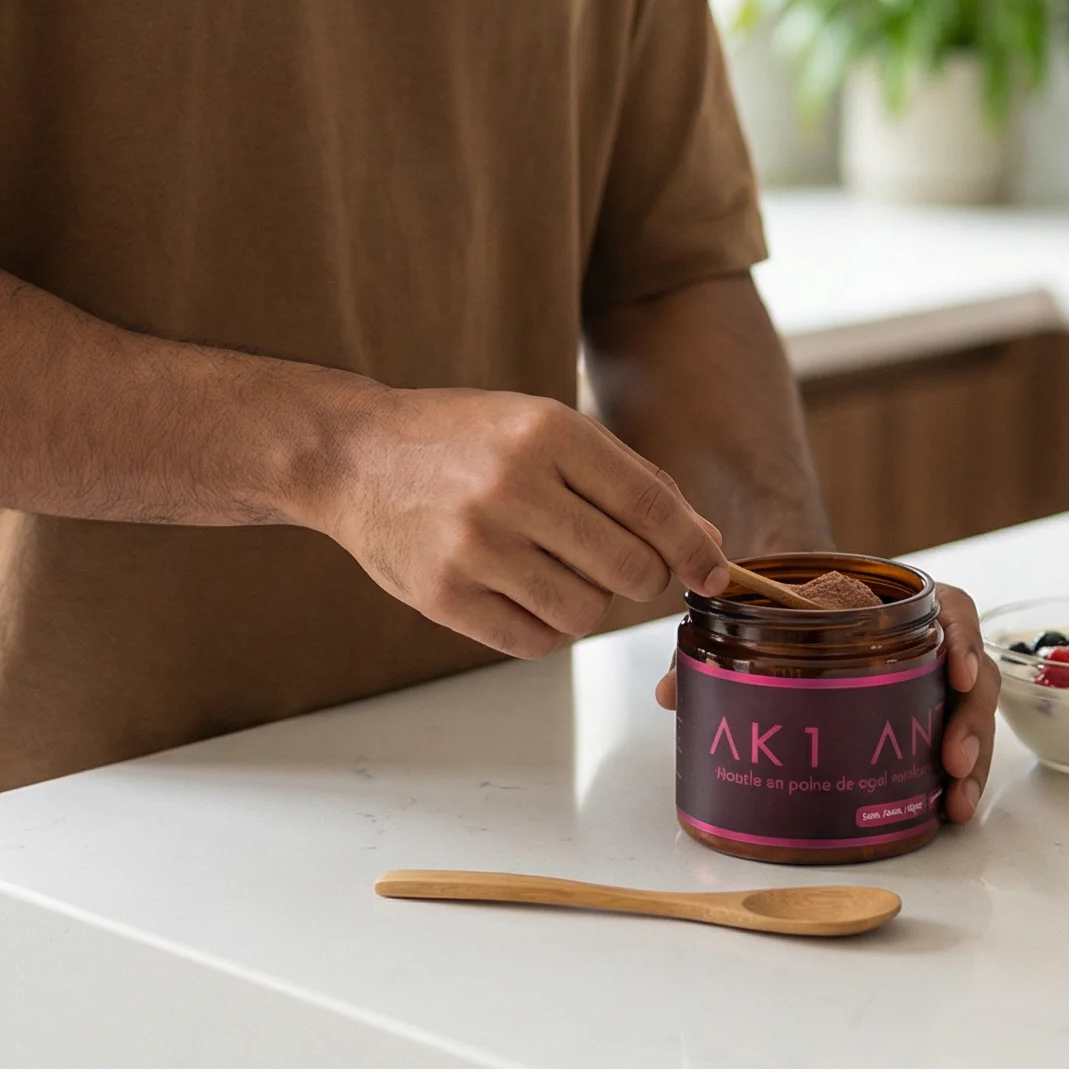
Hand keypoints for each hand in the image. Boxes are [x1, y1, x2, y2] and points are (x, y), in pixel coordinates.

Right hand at [301, 384, 729, 658]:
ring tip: (558, 571)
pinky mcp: (442, 596)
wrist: (354, 456)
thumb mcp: (543, 426)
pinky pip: (534, 642)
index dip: (695, 549)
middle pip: (629, 568)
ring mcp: (474, 545)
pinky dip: (544, 627)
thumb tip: (705, 542)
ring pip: (585, 613)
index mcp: (546, 431)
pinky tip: (522, 592)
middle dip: (644, 578)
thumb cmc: (463, 441)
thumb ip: (626, 479)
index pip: (651, 507)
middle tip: (625, 568)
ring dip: (589, 603)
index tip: (714, 572)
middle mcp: (512, 486)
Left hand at [654, 580, 997, 827]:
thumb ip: (714, 643)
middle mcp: (923, 640)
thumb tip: (669, 691)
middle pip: (971, 674)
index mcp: (894, 601)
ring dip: (970, 759)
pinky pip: (951, 744)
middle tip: (950, 762)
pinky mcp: (918, 720)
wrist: (789, 600)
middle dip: (969, 722)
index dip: (963, 639)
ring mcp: (925, 683)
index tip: (957, 672)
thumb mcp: (753, 608)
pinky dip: (953, 778)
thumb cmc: (782, 601)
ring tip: (954, 804)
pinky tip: (946, 810)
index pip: (951, 609)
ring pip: (968, 715)